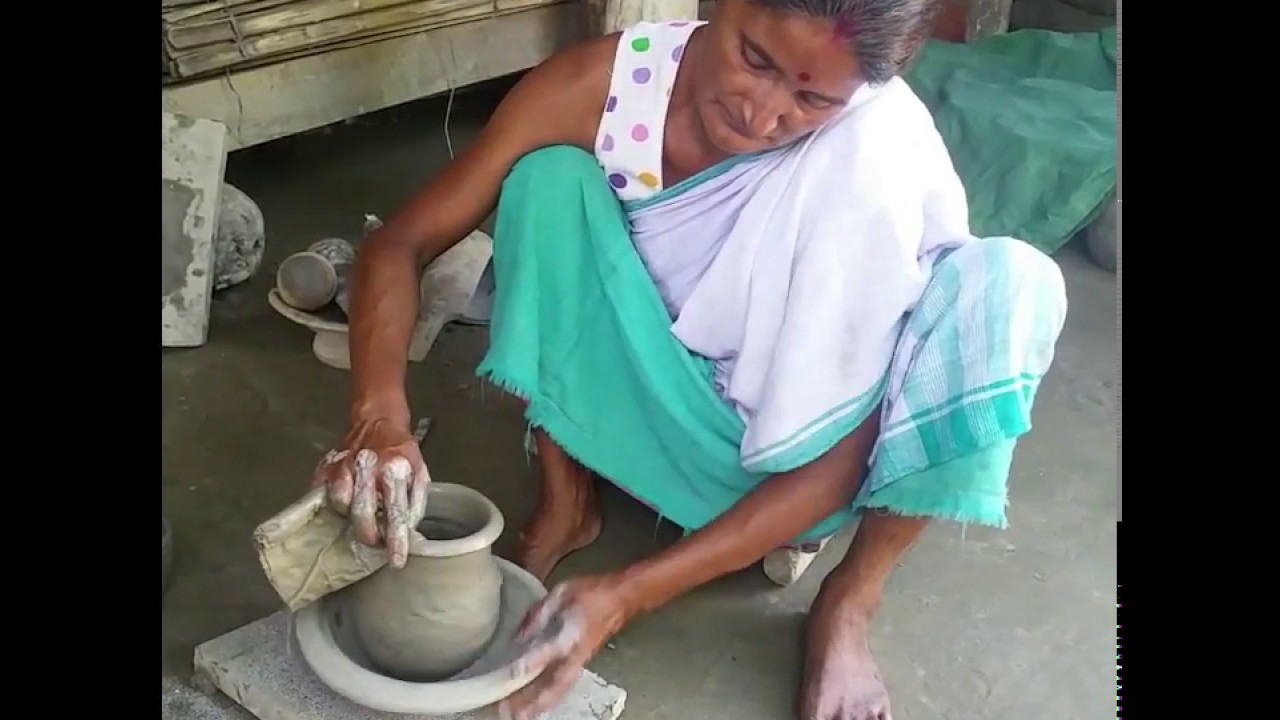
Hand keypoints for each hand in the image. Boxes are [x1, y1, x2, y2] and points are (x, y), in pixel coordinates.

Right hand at [311, 417, 429, 566]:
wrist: (377, 420)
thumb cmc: (401, 452)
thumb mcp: (420, 472)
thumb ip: (415, 503)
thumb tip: (408, 532)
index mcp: (396, 470)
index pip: (396, 513)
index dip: (395, 541)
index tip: (396, 560)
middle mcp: (368, 468)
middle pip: (362, 515)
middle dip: (369, 535)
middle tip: (375, 540)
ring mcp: (343, 466)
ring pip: (341, 505)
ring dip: (351, 516)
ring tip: (361, 512)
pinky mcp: (325, 467)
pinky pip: (324, 496)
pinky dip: (334, 504)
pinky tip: (345, 500)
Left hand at [499, 575, 633, 719]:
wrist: (621, 599)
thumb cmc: (591, 592)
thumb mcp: (562, 592)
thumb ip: (539, 614)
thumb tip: (519, 635)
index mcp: (574, 630)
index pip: (552, 649)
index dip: (534, 660)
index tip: (514, 670)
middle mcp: (578, 652)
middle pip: (557, 683)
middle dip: (534, 700)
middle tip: (510, 712)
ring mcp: (581, 661)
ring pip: (560, 689)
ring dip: (539, 704)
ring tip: (518, 716)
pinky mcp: (581, 664)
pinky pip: (563, 686)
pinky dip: (548, 699)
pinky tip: (534, 706)